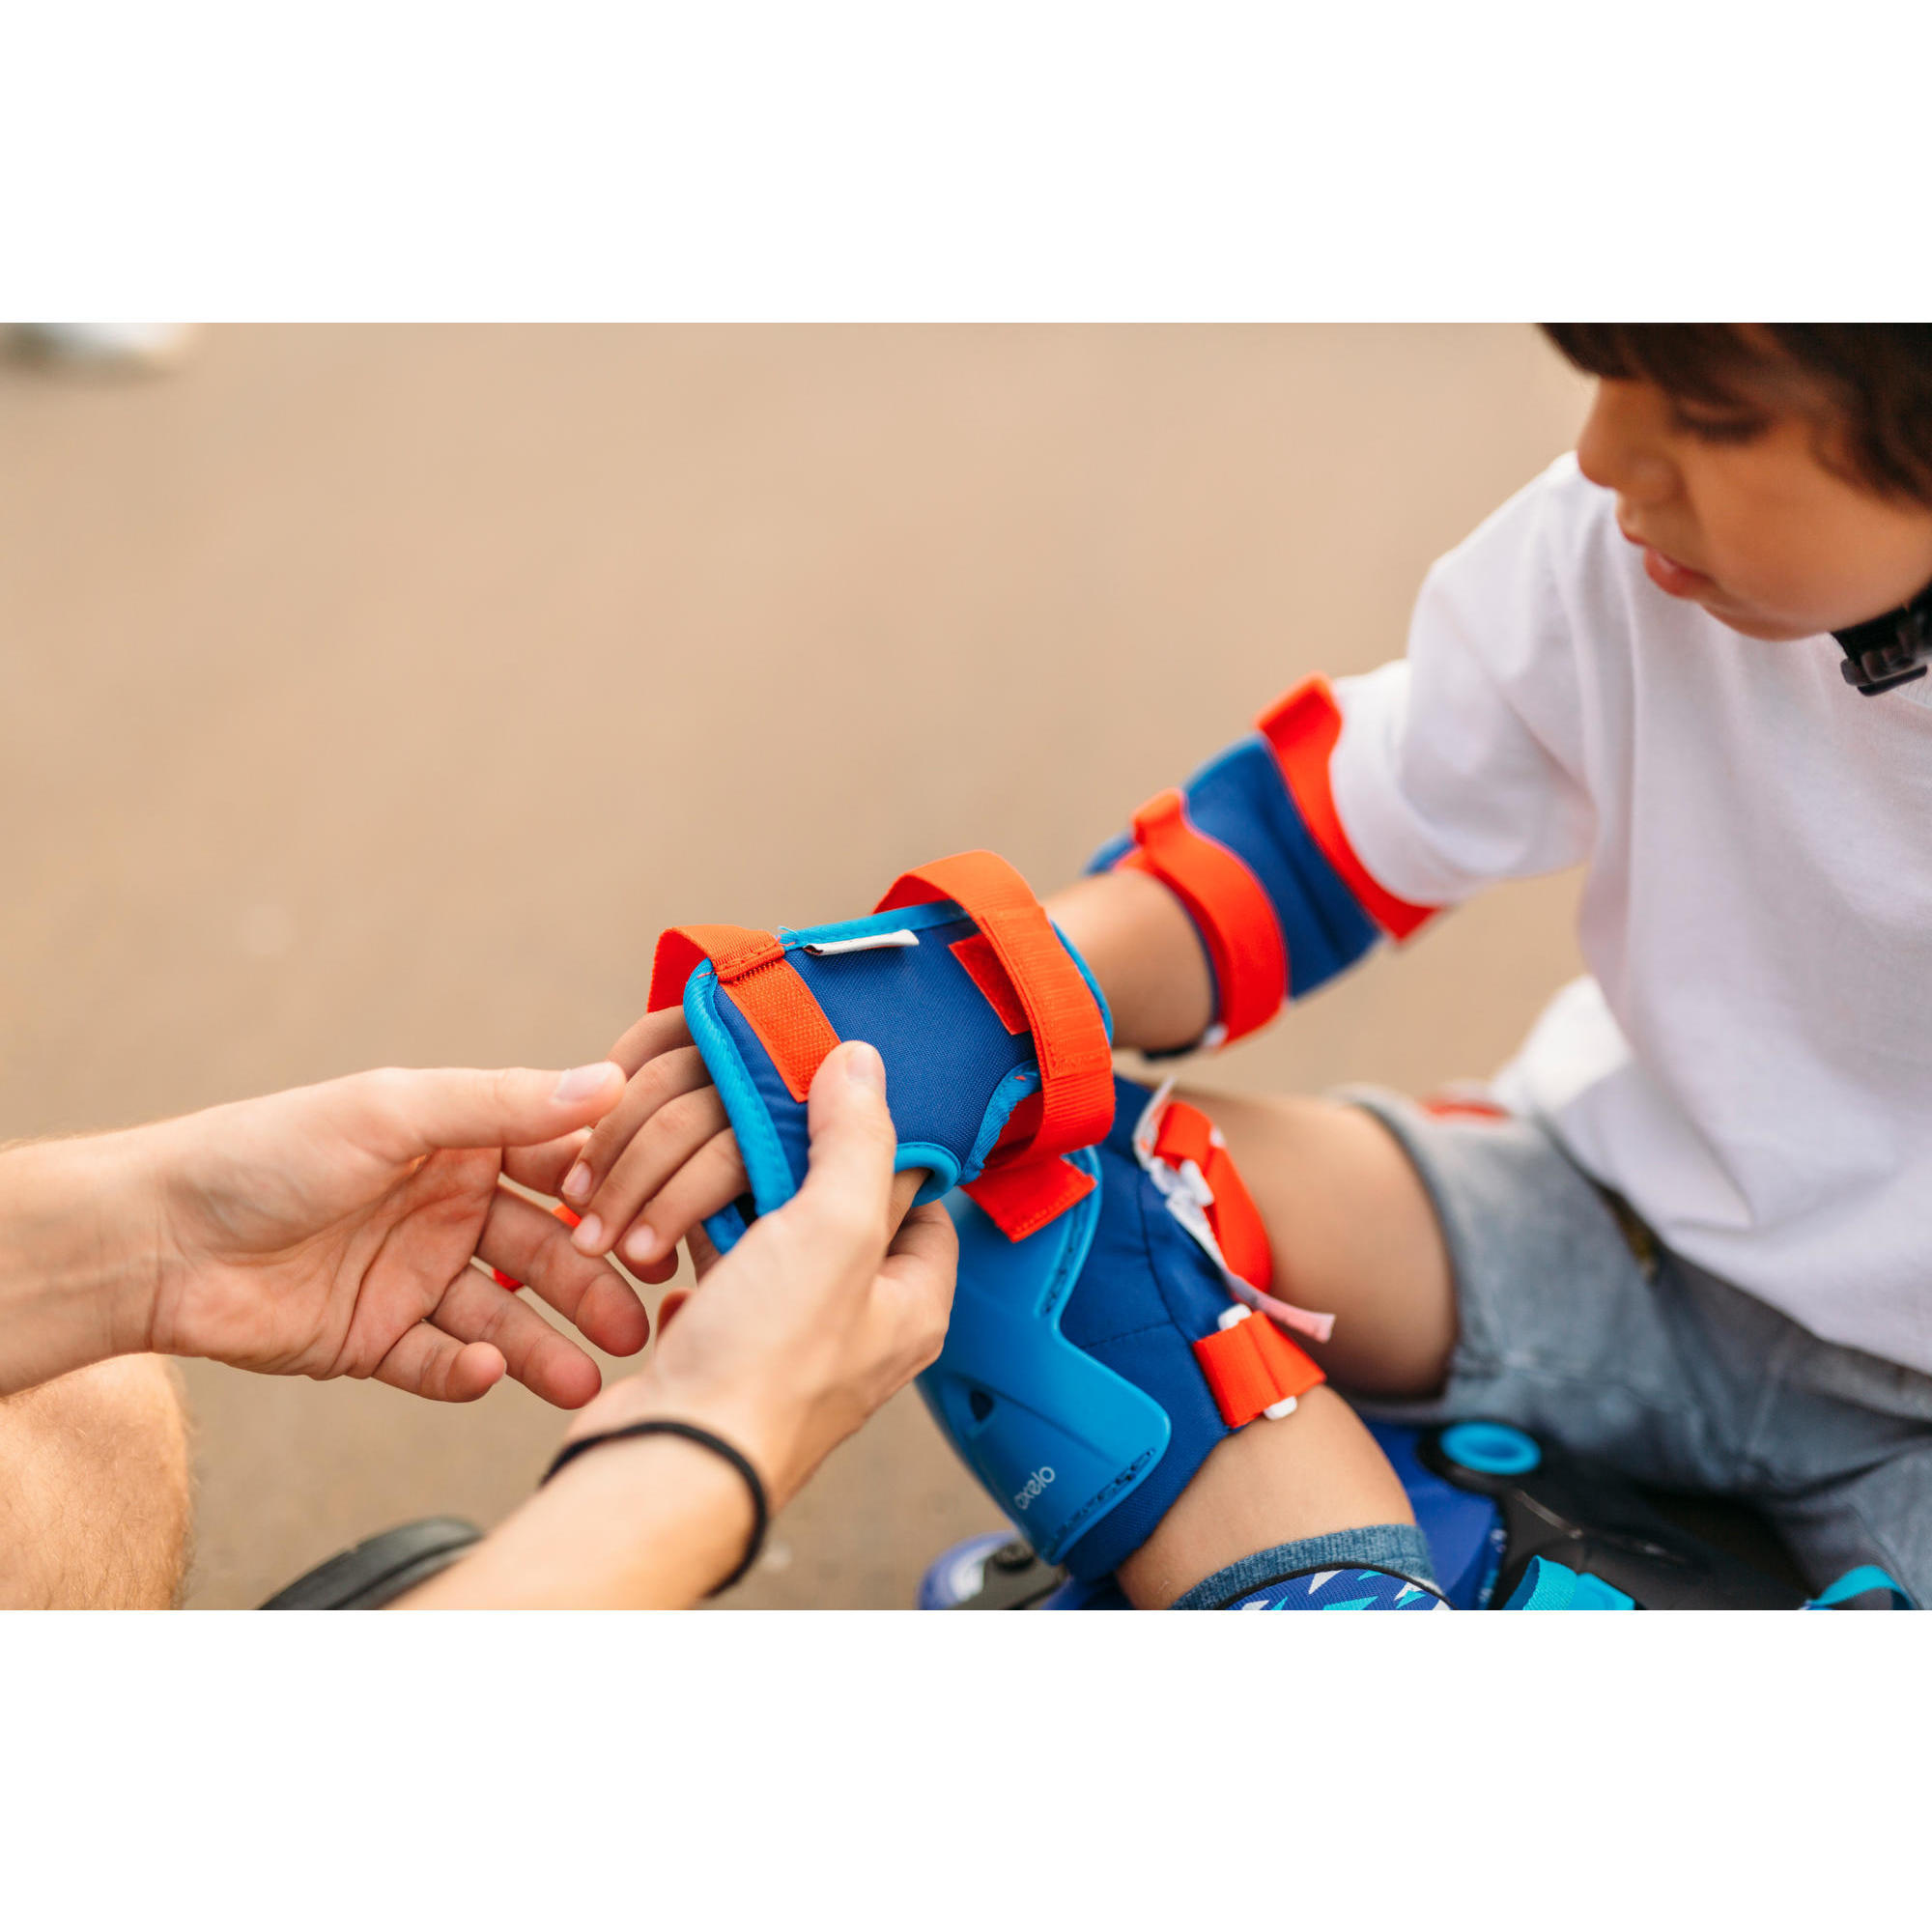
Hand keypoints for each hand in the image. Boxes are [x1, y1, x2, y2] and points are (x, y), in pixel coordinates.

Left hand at [133, 1062, 646, 1405]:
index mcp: (458, 1143)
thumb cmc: (267, 1153)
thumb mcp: (393, 1112)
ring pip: (502, 1317)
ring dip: (545, 1347)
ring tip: (585, 1377)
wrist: (157, 1242)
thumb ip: (502, 1105)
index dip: (606, 1196)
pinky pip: (440, 1361)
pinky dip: (467, 1371)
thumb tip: (609, 1082)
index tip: (651, 1222)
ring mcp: (413, 1277)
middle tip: (639, 1324)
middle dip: (593, 1287)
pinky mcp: (376, 1341)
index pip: (557, 1167)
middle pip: (543, 1251)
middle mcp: (446, 1209)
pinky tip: (482, 1371)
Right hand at [559, 1040, 956, 1511]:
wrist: (667, 1458)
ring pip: (767, 1240)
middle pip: (838, 1214)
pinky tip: (663, 1226)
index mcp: (910, 1305)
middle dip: (791, 1166)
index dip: (892, 1150)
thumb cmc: (766, 1368)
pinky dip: (685, 1244)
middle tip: (760, 1118)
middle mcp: (857, 1328)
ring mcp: (785, 1342)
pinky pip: (712, 1275)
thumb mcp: (836, 1228)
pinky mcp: (719, 1349)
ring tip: (700, 1165)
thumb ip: (857, 1139)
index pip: (925, 1205)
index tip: (848, 1105)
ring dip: (728, 1201)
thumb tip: (862, 1063)